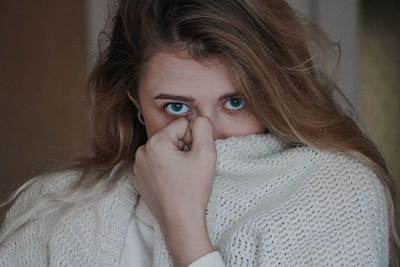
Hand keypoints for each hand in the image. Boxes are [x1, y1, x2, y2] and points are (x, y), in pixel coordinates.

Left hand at [132, 116, 216, 265]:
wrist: (180, 222)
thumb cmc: (193, 190)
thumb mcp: (206, 153)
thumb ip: (204, 127)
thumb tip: (199, 119)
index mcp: (155, 143)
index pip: (182, 125)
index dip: (194, 139)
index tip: (194, 158)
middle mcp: (142, 152)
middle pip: (171, 137)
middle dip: (184, 148)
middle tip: (189, 168)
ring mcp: (138, 167)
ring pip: (164, 150)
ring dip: (175, 158)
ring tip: (181, 176)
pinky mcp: (139, 179)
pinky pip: (156, 164)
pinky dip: (166, 169)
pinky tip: (173, 183)